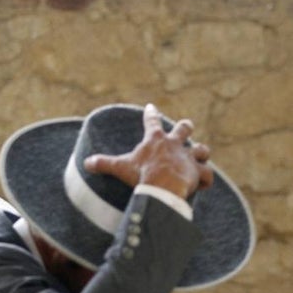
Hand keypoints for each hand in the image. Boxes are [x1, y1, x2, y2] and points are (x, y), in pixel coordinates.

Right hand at [83, 103, 214, 198]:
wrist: (162, 186)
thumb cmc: (141, 175)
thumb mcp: (121, 167)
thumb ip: (104, 164)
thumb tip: (86, 163)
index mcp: (155, 140)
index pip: (151, 121)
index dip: (151, 113)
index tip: (151, 106)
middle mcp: (174, 144)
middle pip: (184, 128)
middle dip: (185, 127)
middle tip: (186, 126)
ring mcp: (188, 157)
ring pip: (201, 150)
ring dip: (200, 154)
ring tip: (199, 159)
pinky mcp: (197, 172)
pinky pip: (206, 174)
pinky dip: (206, 179)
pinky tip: (203, 184)